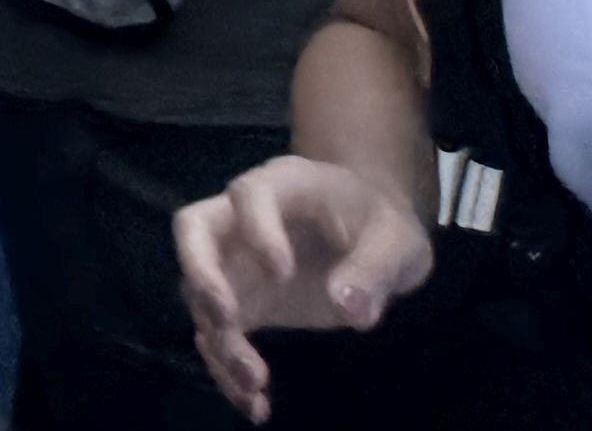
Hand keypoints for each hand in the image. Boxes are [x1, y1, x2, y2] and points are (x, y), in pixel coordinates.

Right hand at [173, 155, 434, 420]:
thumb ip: (375, 270)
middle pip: (193, 230)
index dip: (256, 230)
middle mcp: (243, 219)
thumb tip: (349, 310)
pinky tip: (256, 404)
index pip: (249, 194)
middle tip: (226, 318)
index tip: (283, 273)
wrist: (372, 236)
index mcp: (285, 186)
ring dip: (218, 339)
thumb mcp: (398, 242)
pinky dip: (227, 368)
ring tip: (255, 384)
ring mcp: (237, 262)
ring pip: (199, 292)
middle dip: (201, 276)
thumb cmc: (382, 226)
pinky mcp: (242, 302)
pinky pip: (217, 332)